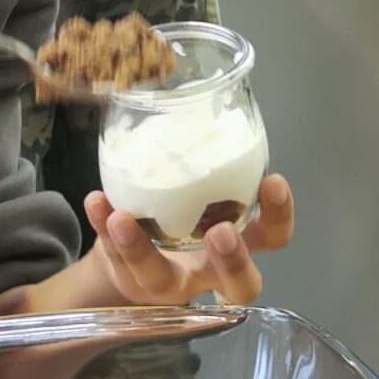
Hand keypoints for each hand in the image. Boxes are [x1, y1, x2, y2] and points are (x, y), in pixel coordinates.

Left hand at [84, 175, 296, 305]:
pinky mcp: (131, 280)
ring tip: (122, 218)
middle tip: (221, 230)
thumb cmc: (181, 211)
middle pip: (241, 286)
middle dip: (234, 259)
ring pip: (162, 281)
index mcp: (241, 243)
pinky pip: (116, 261)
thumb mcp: (203, 189)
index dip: (280, 216)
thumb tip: (214, 92)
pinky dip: (104, 231)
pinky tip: (97, 203)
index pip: (274, 238)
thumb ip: (211, 160)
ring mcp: (169, 283)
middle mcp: (210, 271)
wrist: (133, 252)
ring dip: (142, 249)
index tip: (273, 181)